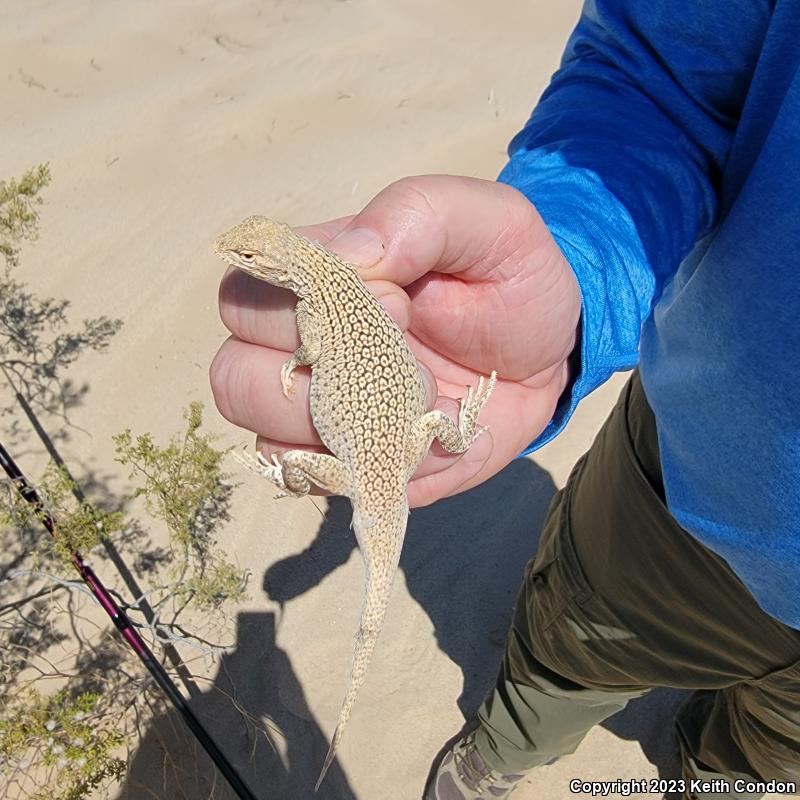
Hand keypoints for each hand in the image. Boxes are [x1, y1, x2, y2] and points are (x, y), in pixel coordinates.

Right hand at [210, 175, 579, 506]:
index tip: (398, 302)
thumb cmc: (507, 276)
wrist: (547, 350)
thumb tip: (347, 254)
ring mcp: (326, 415)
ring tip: (421, 408)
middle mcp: (302, 351)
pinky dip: (375, 474)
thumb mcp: (486, 222)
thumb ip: (415, 215)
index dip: (311, 309)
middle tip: (410, 366)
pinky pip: (327, 488)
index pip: (244, 298)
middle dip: (322, 380)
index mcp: (315, 283)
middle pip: (236, 378)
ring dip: (347, 434)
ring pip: (268, 443)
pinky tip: (426, 445)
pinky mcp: (358, 463)